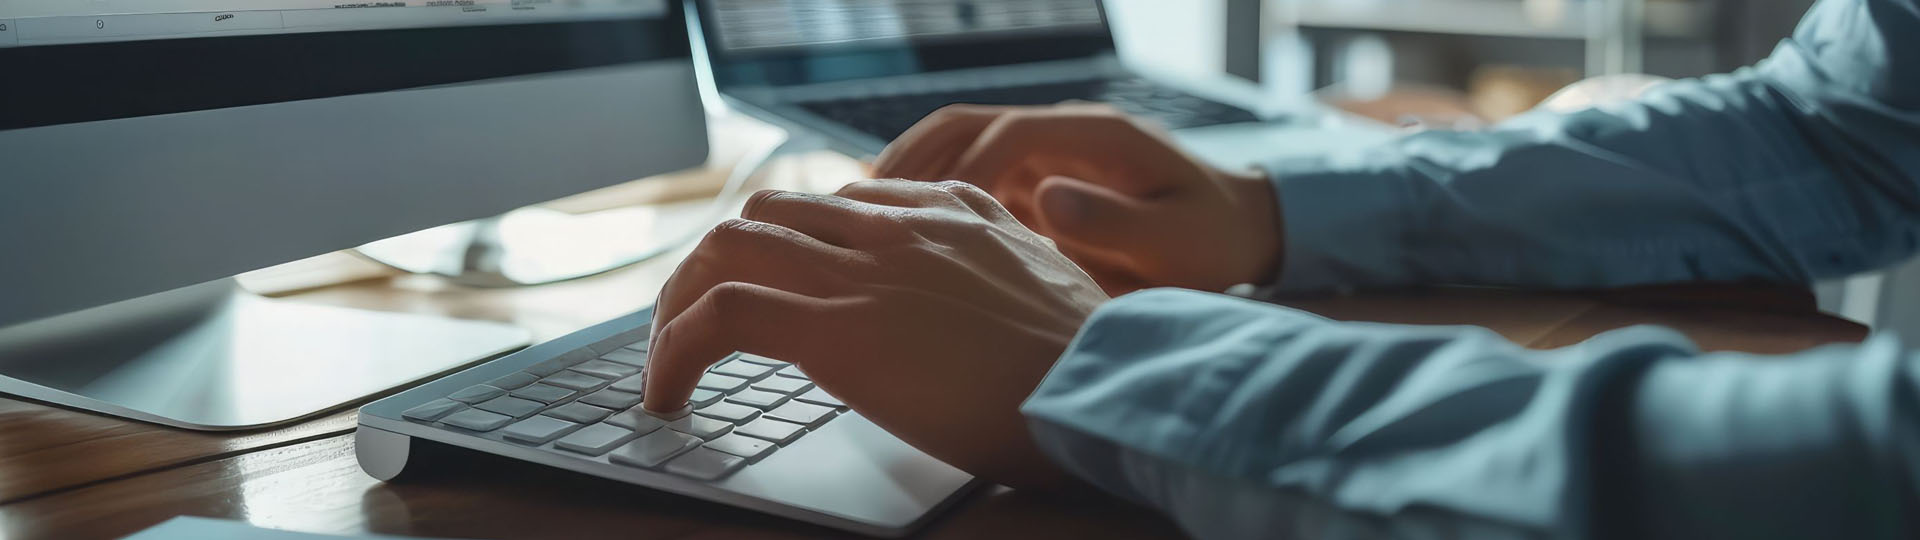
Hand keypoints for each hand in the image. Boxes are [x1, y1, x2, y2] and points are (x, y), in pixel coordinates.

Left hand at [641, 179, 1109, 488]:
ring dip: (680, 303)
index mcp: (951, 214)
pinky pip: (721, 316)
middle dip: (718, 265)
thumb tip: (983, 303)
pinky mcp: (836, 330)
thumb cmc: (1089, 362)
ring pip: (728, 249)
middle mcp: (896, 229)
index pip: (840, 201)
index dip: (791, 245)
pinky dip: (675, 349)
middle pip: (769, 214)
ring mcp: (862, 274)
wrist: (1103, 385)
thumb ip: (1003, 271)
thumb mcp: (1050, 289)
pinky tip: (667, 392)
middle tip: (697, 323)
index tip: (775, 285)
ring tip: (668, 360)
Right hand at [872, 104, 1284, 294]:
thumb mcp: (1176, 239)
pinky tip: (890, 227)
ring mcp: (1045, 154)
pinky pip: (969, 176)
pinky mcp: (1035, 181)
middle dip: (913, 158)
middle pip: (968, 124)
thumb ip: (1114, 220)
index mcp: (1097, 135)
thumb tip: (1044, 197)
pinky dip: (927, 194)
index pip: (1011, 132)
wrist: (1239, 231)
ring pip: (958, 145)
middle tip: (861, 204)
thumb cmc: (1214, 239)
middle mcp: (1062, 133)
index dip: (966, 167)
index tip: (931, 213)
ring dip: (910, 172)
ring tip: (858, 213)